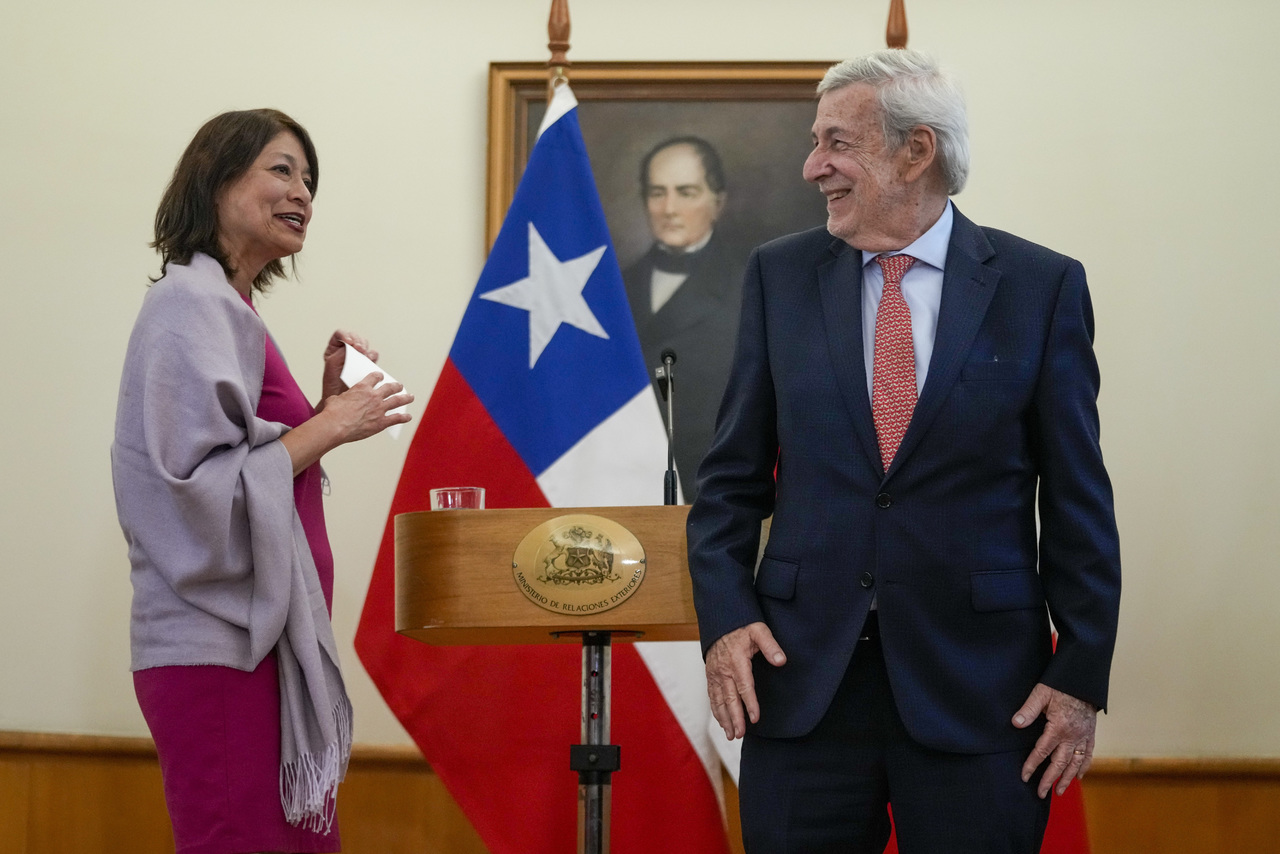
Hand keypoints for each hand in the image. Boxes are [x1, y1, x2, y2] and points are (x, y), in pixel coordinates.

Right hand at [320, 371, 411, 444]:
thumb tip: (337, 401)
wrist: (335, 425)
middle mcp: (374, 396)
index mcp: (362, 387)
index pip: (374, 377)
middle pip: (390, 388)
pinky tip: (408, 417)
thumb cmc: (332, 413)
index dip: (378, 376)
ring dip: (405, 398)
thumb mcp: (335, 399)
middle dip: (396, 386)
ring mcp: (379, 409)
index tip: (381, 376)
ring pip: (397, 401)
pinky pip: (396, 419)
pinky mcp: (381, 422)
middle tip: (400, 386)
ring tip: (410, 397)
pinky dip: (404, 418)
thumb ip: (342, 398)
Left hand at [321, 330, 378, 400]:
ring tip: (364, 356)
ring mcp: (357, 358)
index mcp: (335, 348)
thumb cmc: (332, 384)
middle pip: (356, 338)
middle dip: (359, 342)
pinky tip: (369, 361)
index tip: (350, 343)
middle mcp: (346, 351)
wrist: (339, 398)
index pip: (340, 334)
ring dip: (366, 349)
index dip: (346, 335)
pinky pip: (372, 356)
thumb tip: (353, 345)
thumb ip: (341, 352)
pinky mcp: (366, 365)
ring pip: (365, 346)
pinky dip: (372, 357)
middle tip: (359, 350)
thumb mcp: (333, 364)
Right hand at [705, 622, 785, 740]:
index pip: (744, 686)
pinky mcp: (710, 676)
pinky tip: (722, 722)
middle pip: (729, 698)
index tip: (755, 718)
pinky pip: (712, 696)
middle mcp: (723, 670)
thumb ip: (771, 645)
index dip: (750, 703)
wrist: (720, 621)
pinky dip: (716, 711)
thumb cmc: (742, 627)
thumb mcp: (759, 630)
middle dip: (734, 718)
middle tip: (739, 734)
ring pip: (719, 700)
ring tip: (731, 735)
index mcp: (737, 660)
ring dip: (724, 718)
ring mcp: (715, 674)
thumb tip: (781, 660)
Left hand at [1013, 682, 1096, 797]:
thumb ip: (1028, 710)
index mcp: (1058, 728)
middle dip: (1049, 780)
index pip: (1042, 751)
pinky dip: (1084, 767)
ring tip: (1060, 792)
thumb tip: (1015, 723)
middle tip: (1041, 793)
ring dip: (1067, 779)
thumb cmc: (1060, 684)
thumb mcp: (1041, 693)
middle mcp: (1073, 736)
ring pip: (1076, 763)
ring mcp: (1083, 736)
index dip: (1032, 765)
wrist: (1084, 679)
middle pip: (1060, 764)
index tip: (1024, 777)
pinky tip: (1079, 776)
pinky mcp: (1091, 733)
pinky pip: (1088, 754)